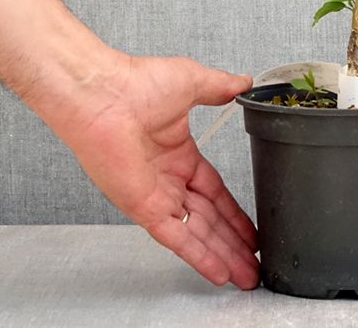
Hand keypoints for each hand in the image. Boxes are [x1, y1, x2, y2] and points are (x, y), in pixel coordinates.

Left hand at [61, 52, 259, 288]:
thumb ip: (220, 87)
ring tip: (246, 276)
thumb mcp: (192, 81)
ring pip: (196, 233)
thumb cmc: (137, 82)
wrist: (104, 94)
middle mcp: (167, 178)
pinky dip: (198, 255)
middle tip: (253, 265)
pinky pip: (176, 236)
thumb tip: (243, 83)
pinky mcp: (143, 207)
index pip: (214, 191)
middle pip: (209, 219)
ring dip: (222, 255)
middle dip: (233, 243)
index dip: (234, 212)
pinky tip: (218, 271)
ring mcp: (156, 194)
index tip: (251, 228)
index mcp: (179, 152)